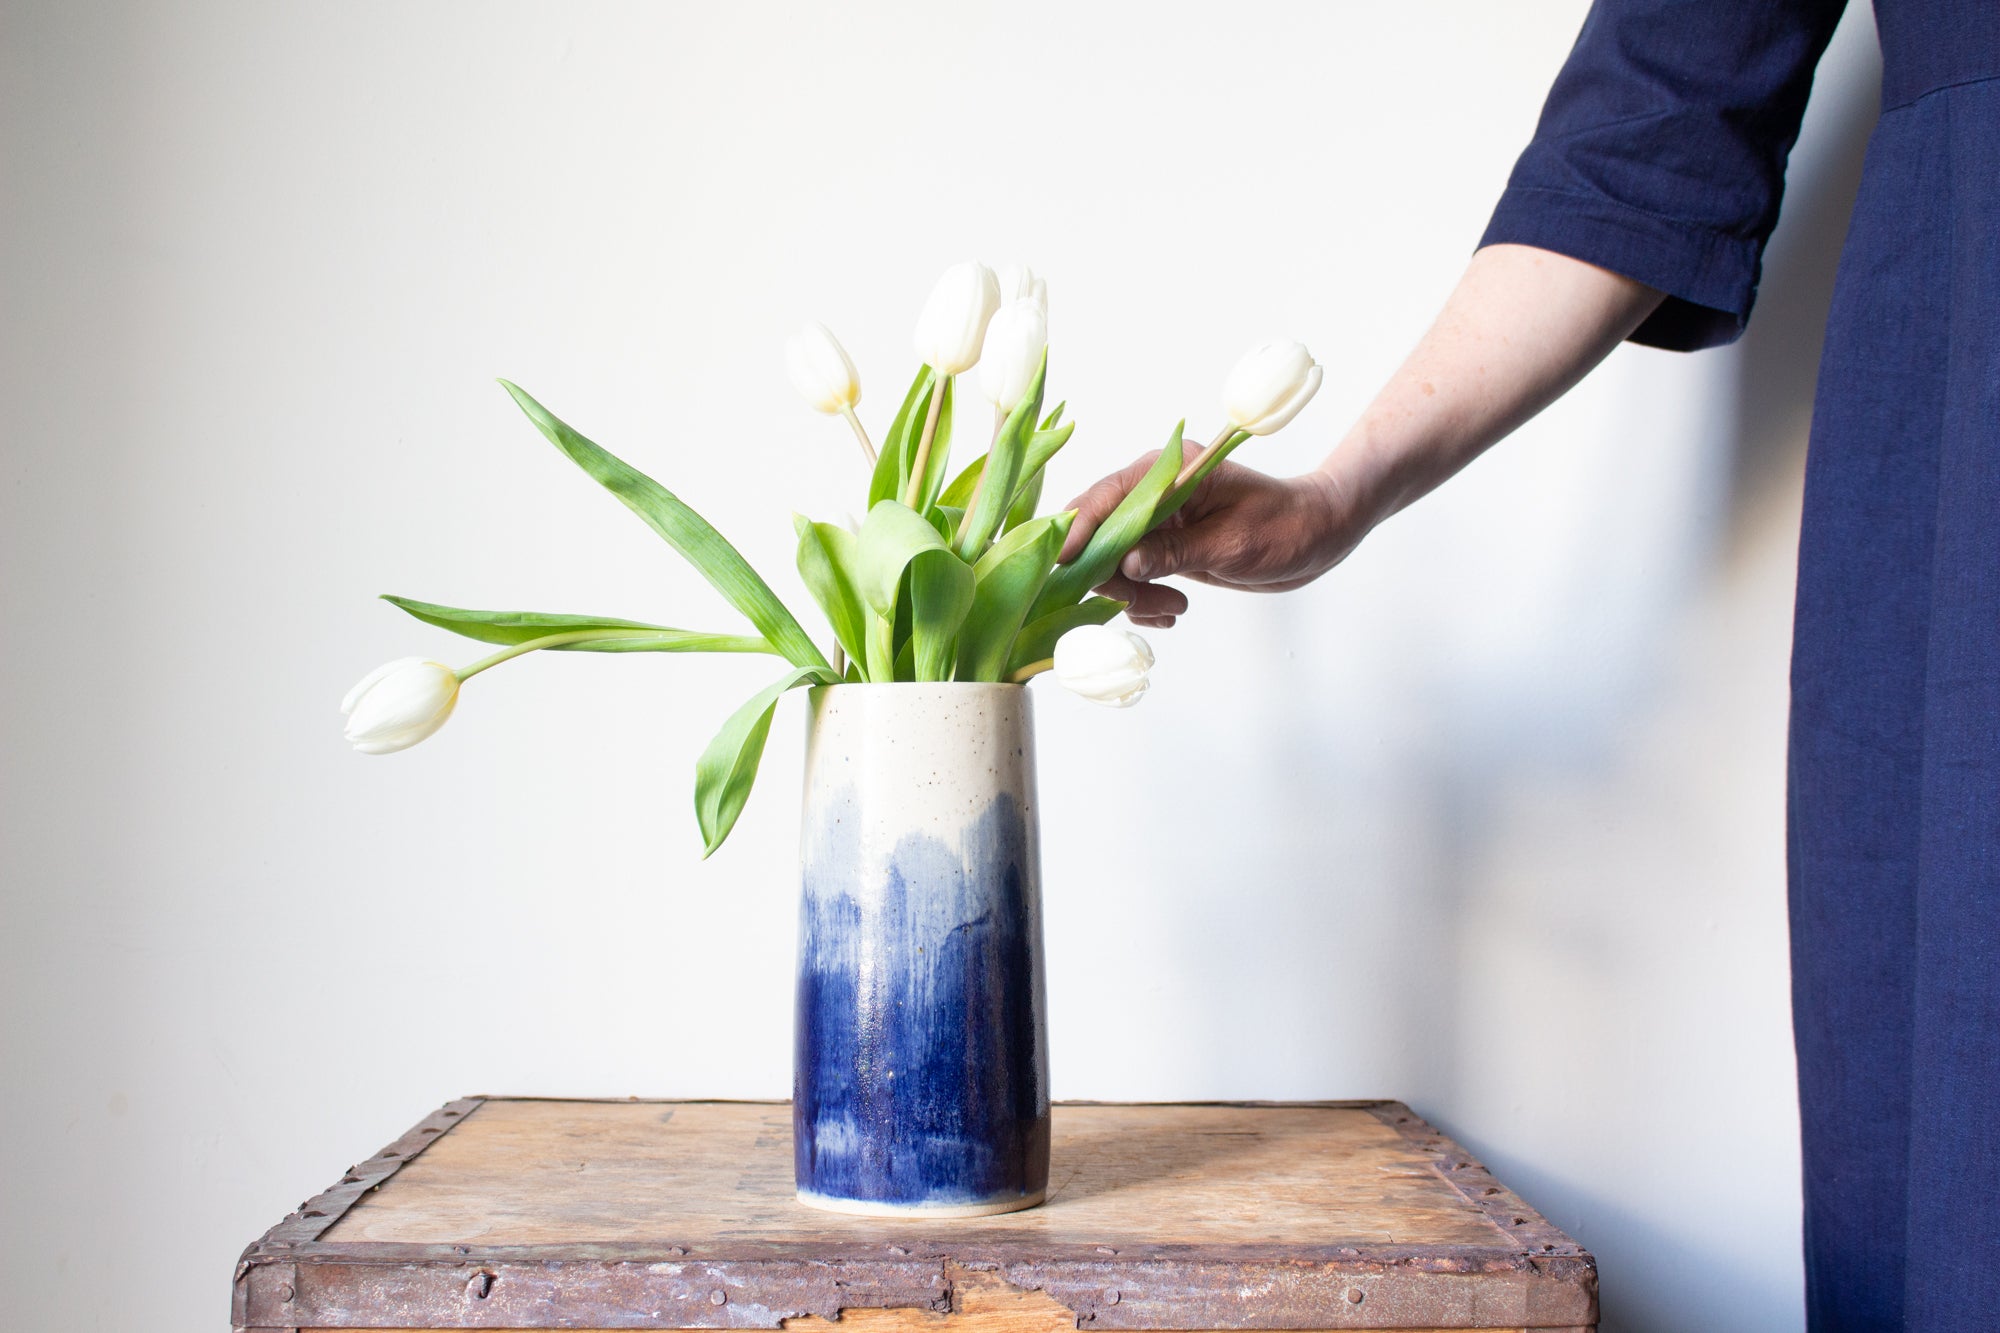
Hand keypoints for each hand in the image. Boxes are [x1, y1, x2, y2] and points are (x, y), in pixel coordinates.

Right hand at [1059, 451, 1357, 628]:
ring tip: (1173, 608)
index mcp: (1170, 471)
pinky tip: (1171, 611)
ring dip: (1132, 594)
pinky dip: (1143, 600)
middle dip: (1111, 574)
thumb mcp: (1233, 543)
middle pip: (1100, 533)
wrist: (1318, 535)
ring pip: (1114, 561)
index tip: (1065, 563)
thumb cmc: (1287, 526)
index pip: (1106, 496)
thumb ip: (1176, 552)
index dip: (1079, 529)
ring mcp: (1159, 521)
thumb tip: (1125, 564)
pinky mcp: (1165, 546)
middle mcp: (1156, 492)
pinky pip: (1133, 575)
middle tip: (1141, 602)